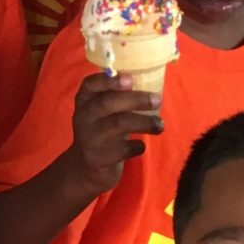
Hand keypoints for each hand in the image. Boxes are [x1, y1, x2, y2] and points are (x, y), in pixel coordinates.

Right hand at [68, 71, 162, 188]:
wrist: (85, 165)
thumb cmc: (102, 129)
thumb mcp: (102, 111)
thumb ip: (117, 96)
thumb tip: (152, 82)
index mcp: (84, 100)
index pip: (90, 83)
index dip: (109, 80)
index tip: (130, 79)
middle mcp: (84, 116)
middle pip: (108, 103)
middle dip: (135, 99)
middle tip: (157, 100)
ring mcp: (89, 138)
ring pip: (118, 125)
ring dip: (143, 123)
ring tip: (159, 125)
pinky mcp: (98, 158)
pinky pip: (123, 149)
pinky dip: (137, 146)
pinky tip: (141, 146)